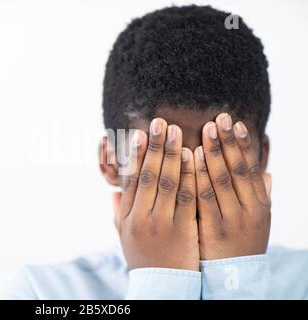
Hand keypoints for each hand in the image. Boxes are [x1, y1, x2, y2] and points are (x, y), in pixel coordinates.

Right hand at [113, 118, 199, 270]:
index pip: (130, 180)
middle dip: (154, 146)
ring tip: (176, 131)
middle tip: (159, 122)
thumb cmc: (144, 259)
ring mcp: (162, 223)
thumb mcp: (125, 237)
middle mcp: (141, 217)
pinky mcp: (183, 228)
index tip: (139, 134)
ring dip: (171, 154)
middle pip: (148, 175)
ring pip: (167, 182)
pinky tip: (193, 156)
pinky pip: (187, 197)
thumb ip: (119, 213)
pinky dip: (189, 174)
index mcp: (127, 217)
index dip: (134, 155)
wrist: (163, 286)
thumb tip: (114, 192)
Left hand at [195, 113, 271, 259]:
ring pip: (221, 180)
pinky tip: (193, 157)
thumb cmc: (242, 244)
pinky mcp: (212, 229)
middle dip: (228, 141)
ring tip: (206, 129)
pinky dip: (198, 175)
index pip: (250, 169)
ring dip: (214, 152)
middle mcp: (248, 210)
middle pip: (236, 169)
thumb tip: (265, 173)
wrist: (234, 278)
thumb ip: (260, 196)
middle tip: (219, 117)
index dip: (242, 145)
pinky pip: (203, 197)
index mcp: (259, 205)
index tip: (234, 123)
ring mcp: (230, 219)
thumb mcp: (258, 221)